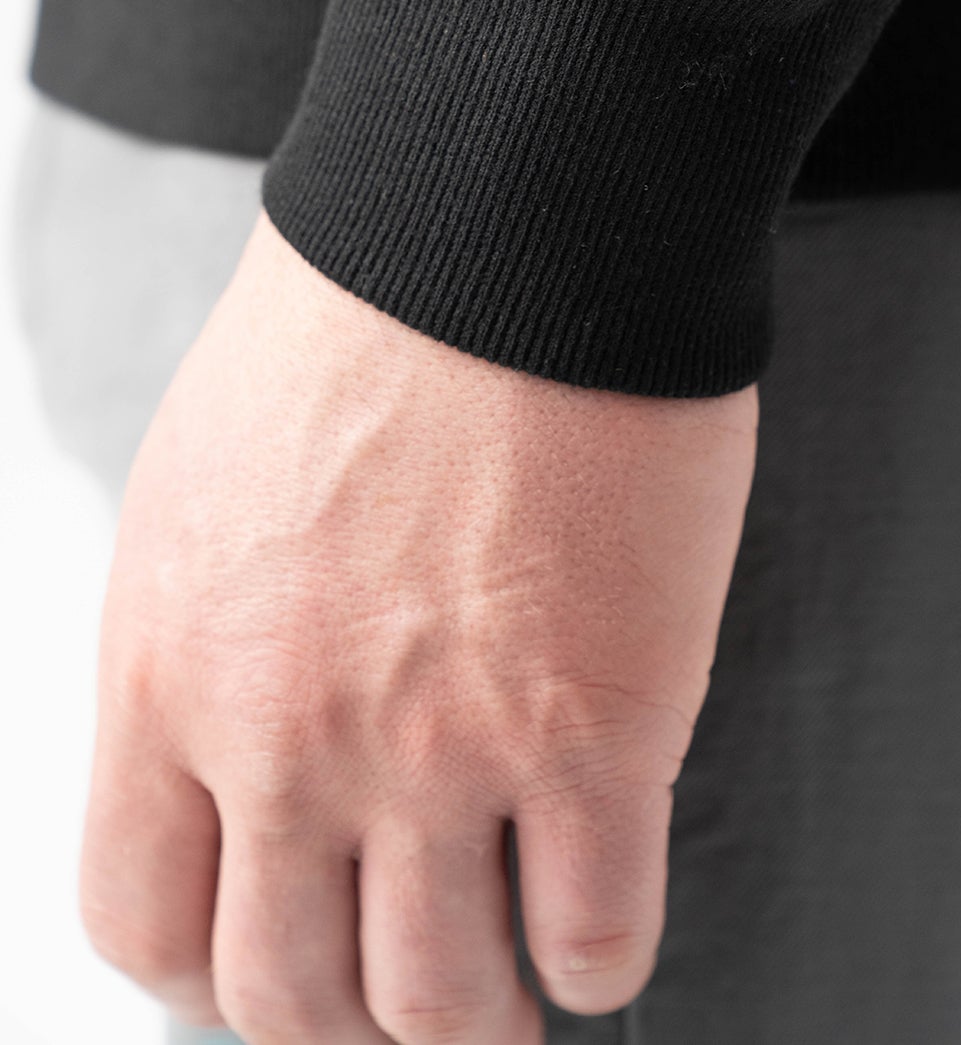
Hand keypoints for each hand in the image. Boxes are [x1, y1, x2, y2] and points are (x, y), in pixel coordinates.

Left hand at [79, 208, 757, 1041]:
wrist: (515, 215)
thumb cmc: (376, 309)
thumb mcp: (211, 472)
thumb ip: (212, 625)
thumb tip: (254, 732)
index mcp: (170, 662)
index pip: (142, 918)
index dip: (213, 973)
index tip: (274, 961)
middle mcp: (286, 734)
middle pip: (292, 997)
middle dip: (350, 1028)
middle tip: (404, 998)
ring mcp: (442, 747)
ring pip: (444, 1003)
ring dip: (477, 1021)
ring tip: (508, 993)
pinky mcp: (597, 730)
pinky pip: (596, 937)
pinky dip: (595, 965)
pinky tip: (598, 920)